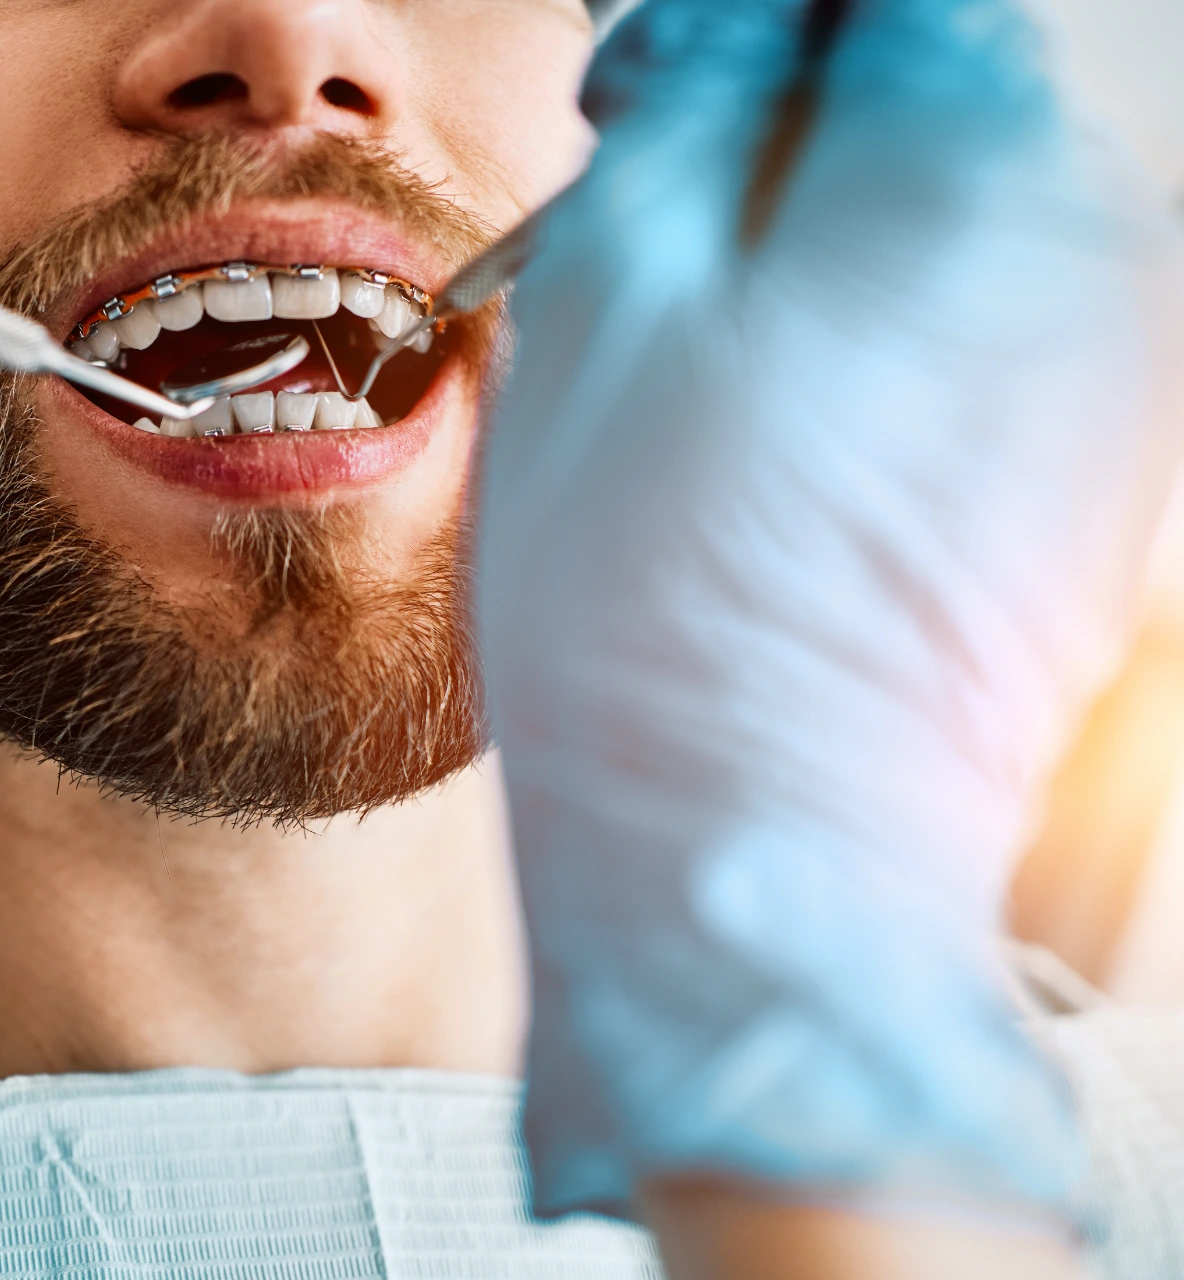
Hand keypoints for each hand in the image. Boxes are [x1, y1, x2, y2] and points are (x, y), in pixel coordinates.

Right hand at [480, 0, 1183, 1226]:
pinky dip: (896, 333)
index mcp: (981, 161)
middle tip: (653, 230)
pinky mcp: (1112, 474)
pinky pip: (1003, 328)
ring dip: (836, 235)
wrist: (758, 847)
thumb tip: (744, 25)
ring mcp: (1128, 370)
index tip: (662, 90)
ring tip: (712, 361)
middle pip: (948, 83)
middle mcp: (1109, 245)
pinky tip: (789, 434)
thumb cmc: (656, 586)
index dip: (757, 19)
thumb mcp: (612, 282)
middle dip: (794, 124)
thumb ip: (696, 91)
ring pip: (970, 211)